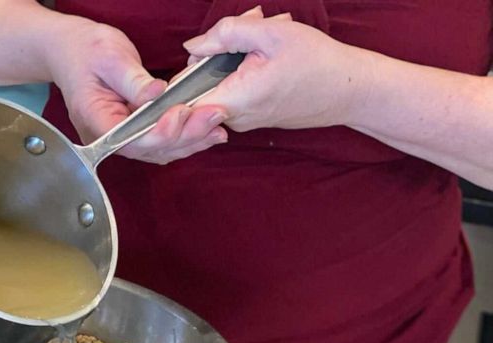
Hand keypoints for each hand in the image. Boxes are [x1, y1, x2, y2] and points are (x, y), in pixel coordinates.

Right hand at [46, 20, 228, 164]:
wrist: (71, 52)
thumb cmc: (85, 51)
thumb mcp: (109, 57)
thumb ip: (133, 79)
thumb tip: (157, 94)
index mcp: (96, 120)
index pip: (131, 140)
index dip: (159, 132)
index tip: (181, 113)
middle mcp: (109, 136)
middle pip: (150, 149)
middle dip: (185, 136)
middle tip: (214, 116)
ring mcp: (123, 137)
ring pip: (160, 150)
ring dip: (190, 141)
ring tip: (218, 126)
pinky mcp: (135, 131)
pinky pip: (161, 141)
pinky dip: (185, 137)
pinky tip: (207, 130)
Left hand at [184, 8, 373, 131]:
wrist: (349, 91)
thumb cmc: (317, 62)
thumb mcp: (271, 33)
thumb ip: (226, 34)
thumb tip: (192, 46)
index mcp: (234, 100)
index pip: (183, 100)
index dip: (182, 74)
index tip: (198, 55)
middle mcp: (232, 118)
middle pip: (200, 85)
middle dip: (215, 54)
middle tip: (247, 31)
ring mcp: (241, 121)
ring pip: (218, 85)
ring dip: (233, 59)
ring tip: (263, 41)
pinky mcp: (250, 118)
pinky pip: (233, 91)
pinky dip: (243, 70)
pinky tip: (268, 56)